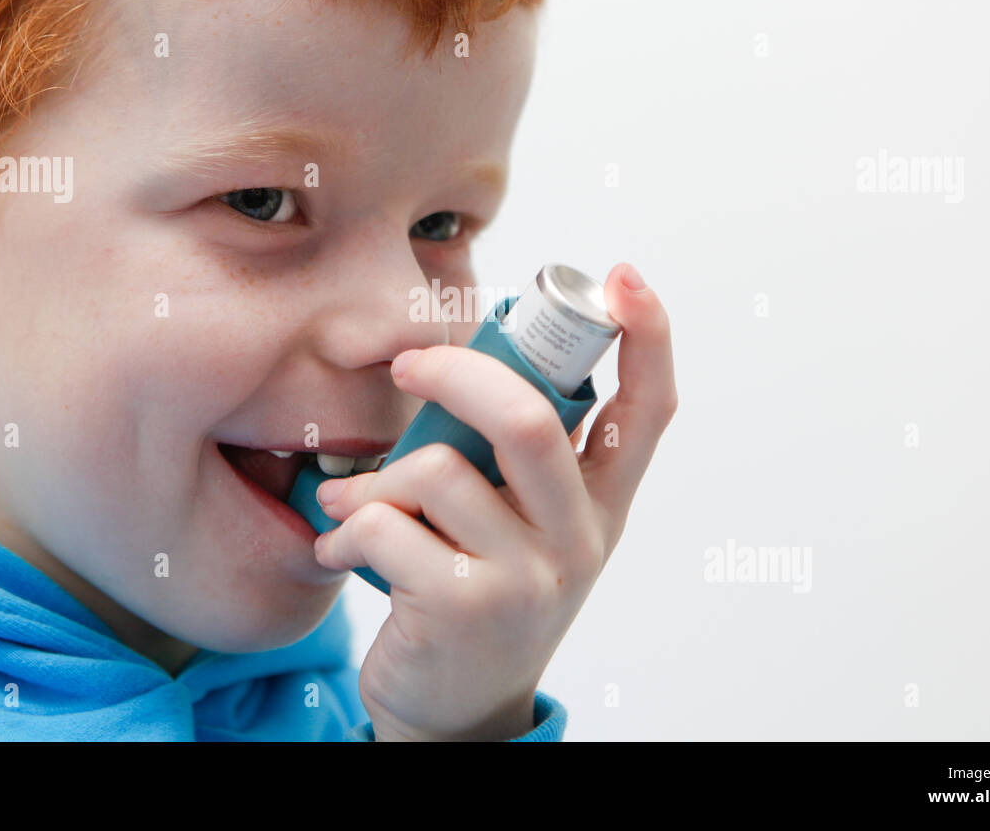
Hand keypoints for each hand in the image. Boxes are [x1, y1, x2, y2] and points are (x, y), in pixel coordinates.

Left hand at [312, 262, 677, 740]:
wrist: (458, 712)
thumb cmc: (482, 596)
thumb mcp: (523, 530)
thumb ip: (512, 461)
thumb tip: (450, 366)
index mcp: (602, 505)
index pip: (648, 410)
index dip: (648, 336)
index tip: (625, 277)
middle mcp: (580, 538)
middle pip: (527, 418)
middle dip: (453, 373)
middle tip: (408, 367)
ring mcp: (529, 577)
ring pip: (436, 472)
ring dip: (373, 481)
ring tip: (353, 503)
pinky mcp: (465, 607)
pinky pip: (383, 527)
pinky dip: (344, 528)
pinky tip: (341, 550)